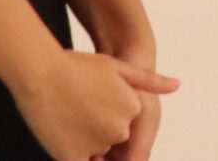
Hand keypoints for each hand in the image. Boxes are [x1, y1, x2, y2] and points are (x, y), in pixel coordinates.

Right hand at [10, 49, 174, 160]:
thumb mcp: (117, 68)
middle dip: (97, 130)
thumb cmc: (78, 67)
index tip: (94, 103)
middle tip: (79, 107)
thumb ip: (148, 81)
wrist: (40, 71)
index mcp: (135, 108)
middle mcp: (121, 128)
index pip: (127, 126)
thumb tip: (176, 85)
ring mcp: (98, 143)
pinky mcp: (73, 155)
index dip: (107, 114)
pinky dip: (73, 153)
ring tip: (68, 117)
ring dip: (85, 142)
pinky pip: (80, 160)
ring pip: (94, 151)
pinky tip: (63, 134)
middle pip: (111, 140)